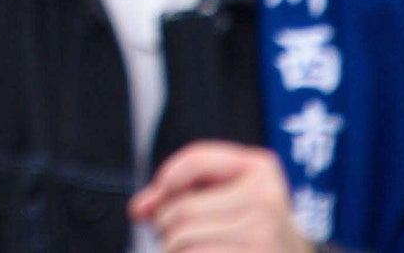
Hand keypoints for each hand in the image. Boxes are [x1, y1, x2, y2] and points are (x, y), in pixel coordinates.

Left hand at [131, 143, 307, 251]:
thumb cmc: (255, 230)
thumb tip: (137, 210)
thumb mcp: (230, 196)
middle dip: (166, 226)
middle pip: (181, 209)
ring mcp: (262, 236)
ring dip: (173, 249)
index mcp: (261, 169)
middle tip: (175, 237)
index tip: (152, 204)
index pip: (195, 160)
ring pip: (181, 241)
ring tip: (191, 249)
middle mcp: (265, 200)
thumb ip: (182, 192)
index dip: (165, 181)